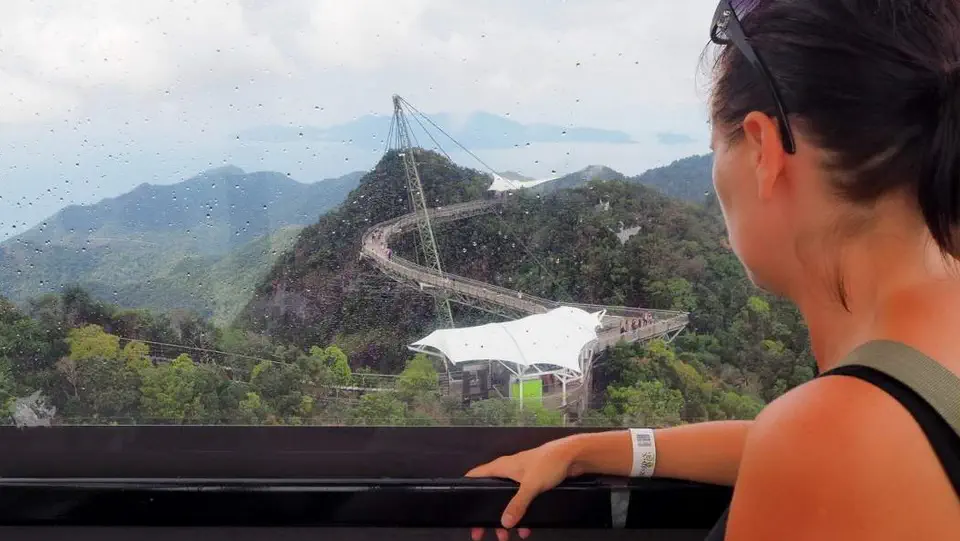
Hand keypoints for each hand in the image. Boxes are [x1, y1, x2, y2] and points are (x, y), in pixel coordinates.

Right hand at [465, 437, 583, 540]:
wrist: (573, 456)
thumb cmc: (548, 463)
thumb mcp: (531, 486)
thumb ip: (517, 504)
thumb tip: (504, 523)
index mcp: (502, 467)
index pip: (476, 475)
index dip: (466, 488)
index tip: (462, 507)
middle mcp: (508, 472)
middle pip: (490, 495)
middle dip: (486, 514)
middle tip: (481, 532)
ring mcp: (520, 479)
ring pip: (506, 502)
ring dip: (505, 519)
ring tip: (503, 537)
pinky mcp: (533, 485)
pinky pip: (521, 504)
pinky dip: (521, 516)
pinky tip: (525, 529)